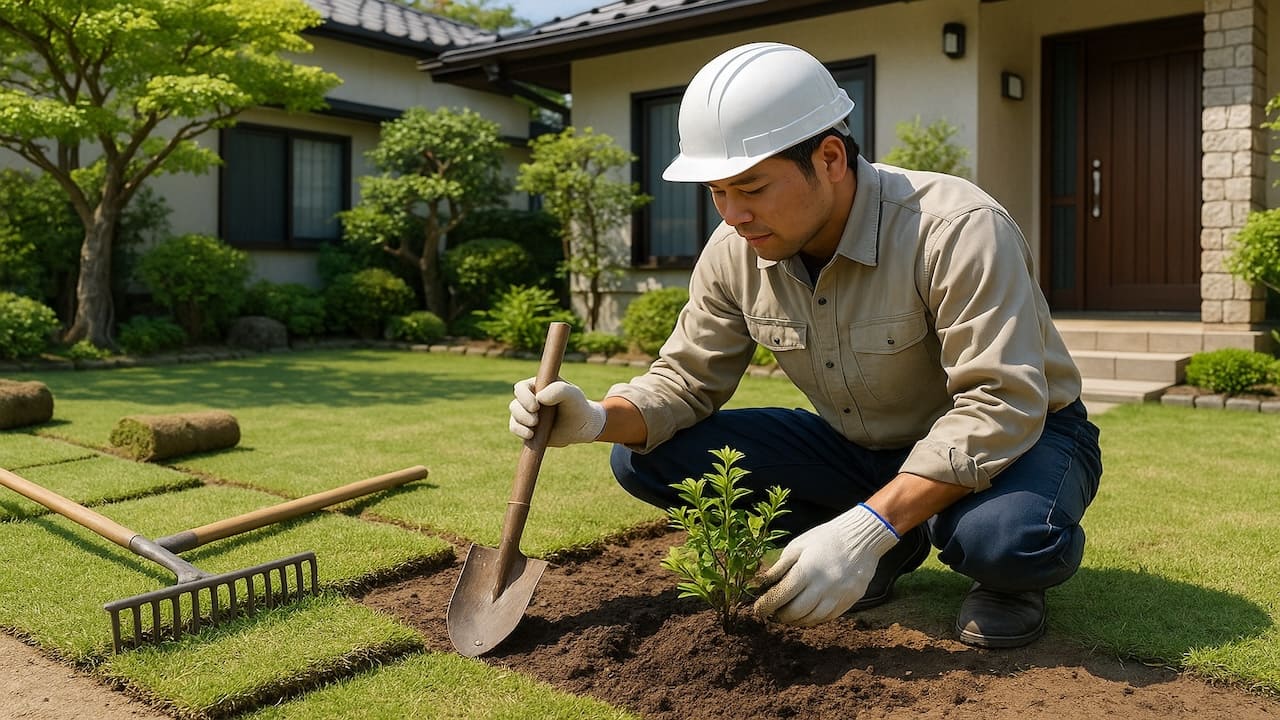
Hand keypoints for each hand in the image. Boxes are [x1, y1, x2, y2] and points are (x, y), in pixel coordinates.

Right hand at [508, 377, 605, 446]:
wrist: (581, 426)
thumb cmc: (577, 406)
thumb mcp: (572, 394)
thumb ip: (559, 390)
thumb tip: (539, 397)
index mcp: (538, 385)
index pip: (521, 387)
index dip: (524, 397)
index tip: (536, 407)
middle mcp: (529, 397)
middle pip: (515, 403)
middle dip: (522, 413)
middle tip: (535, 421)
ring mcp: (527, 413)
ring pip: (514, 416)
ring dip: (521, 422)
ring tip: (535, 427)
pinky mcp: (527, 427)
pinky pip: (515, 428)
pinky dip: (520, 431)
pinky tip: (530, 435)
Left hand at [753, 503, 898, 625]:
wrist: (861, 538)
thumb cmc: (826, 538)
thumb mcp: (798, 545)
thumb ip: (780, 566)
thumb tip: (764, 584)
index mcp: (807, 569)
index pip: (781, 595)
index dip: (766, 605)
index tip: (758, 610)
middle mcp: (823, 585)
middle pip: (795, 612)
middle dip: (780, 616)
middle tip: (774, 613)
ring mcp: (838, 595)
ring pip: (811, 618)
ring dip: (796, 620)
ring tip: (788, 614)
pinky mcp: (849, 601)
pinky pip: (827, 618)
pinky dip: (813, 619)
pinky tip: (806, 613)